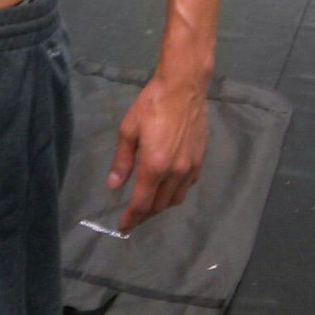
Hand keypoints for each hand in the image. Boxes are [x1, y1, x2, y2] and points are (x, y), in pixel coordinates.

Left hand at [106, 73, 208, 232]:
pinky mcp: (201, 161)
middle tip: (132, 216)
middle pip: (160, 205)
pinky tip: (167, 187)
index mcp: (155, 166)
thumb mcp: (129, 129)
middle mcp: (176, 172)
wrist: (184, 87)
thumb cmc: (152, 104)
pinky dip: (175, 193)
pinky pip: (187, 186)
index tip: (123, 228)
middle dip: (145, 214)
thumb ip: (122, 161)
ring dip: (161, 206)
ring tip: (149, 205)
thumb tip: (113, 185)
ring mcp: (191, 168)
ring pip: (176, 199)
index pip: (142, 203)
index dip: (131, 218)